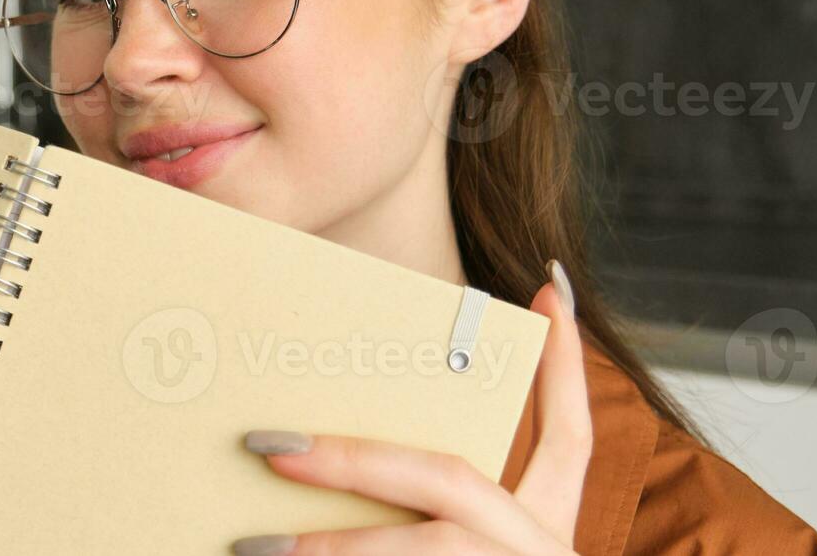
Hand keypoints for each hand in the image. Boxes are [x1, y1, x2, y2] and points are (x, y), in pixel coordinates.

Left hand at [235, 262, 589, 555]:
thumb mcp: (504, 548)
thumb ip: (456, 502)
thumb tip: (391, 427)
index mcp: (552, 530)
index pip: (572, 432)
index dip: (565, 362)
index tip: (548, 288)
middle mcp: (537, 554)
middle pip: (443, 482)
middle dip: (352, 458)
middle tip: (265, 444)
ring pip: (415, 554)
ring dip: (326, 553)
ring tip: (245, 550)